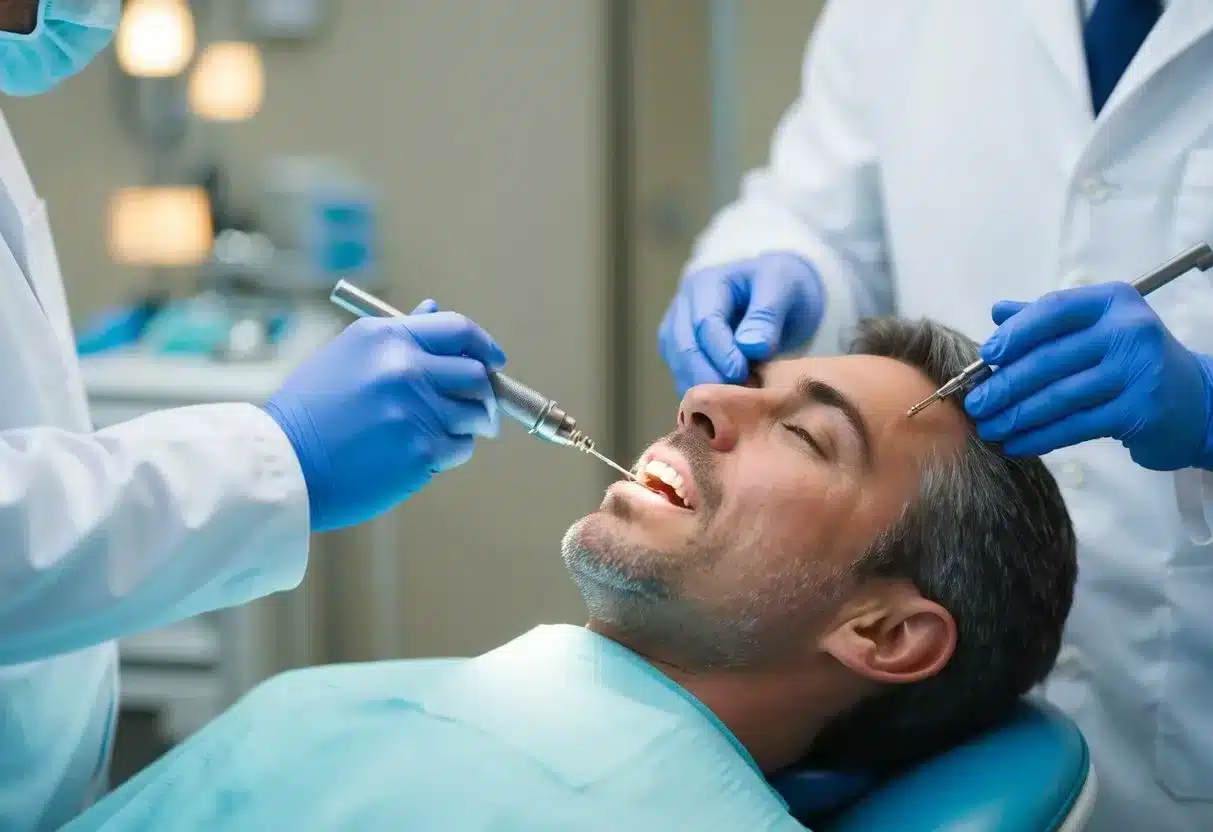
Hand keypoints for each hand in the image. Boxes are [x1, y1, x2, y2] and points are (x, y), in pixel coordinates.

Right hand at [266, 299, 506, 530]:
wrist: (284, 464)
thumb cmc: (313, 412)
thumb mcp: (347, 356)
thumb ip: (397, 335)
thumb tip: (433, 308)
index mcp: (386, 337)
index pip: (458, 329)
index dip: (484, 346)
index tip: (495, 361)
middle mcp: (404, 368)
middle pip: (477, 375)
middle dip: (484, 395)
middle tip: (479, 411)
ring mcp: (415, 409)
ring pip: (474, 415)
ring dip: (466, 427)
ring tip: (436, 434)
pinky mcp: (420, 449)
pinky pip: (460, 448)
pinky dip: (450, 453)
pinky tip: (420, 455)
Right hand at [658, 252, 824, 394]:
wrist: (779, 296)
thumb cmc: (781, 288)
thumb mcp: (783, 290)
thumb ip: (766, 316)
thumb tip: (749, 347)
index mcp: (707, 283)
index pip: (704, 322)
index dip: (721, 352)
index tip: (740, 373)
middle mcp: (684, 305)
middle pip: (683, 345)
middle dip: (706, 375)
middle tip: (733, 397)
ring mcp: (678, 329)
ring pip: (677, 363)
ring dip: (701, 386)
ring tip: (732, 401)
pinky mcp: (681, 352)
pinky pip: (682, 375)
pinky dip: (700, 390)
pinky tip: (723, 402)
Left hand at [965, 282, 1212, 470]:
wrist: (1195, 400)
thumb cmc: (1131, 361)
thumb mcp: (1096, 329)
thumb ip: (1047, 320)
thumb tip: (997, 312)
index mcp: (1112, 302)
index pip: (1053, 309)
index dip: (1014, 334)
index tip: (985, 356)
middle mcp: (1128, 331)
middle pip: (1049, 359)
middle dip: (1005, 386)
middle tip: (975, 405)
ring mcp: (1137, 371)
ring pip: (1059, 397)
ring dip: (1016, 417)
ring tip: (989, 428)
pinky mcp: (1139, 411)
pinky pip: (1075, 426)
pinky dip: (1040, 437)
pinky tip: (1016, 444)